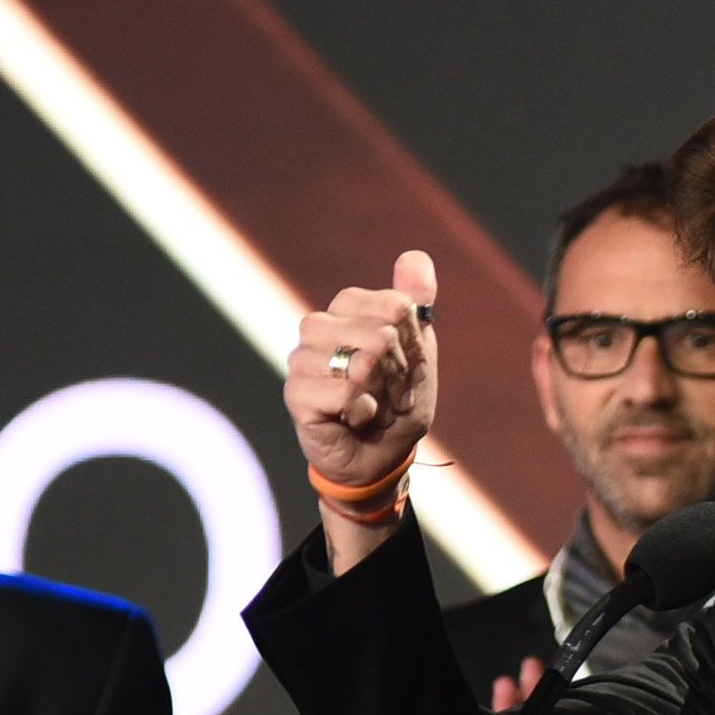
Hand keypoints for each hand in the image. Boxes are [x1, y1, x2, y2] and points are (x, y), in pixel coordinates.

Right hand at [283, 250, 440, 571]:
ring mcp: (302, 359)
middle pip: (378, 332)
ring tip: (373, 404)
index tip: (404, 365)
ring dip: (380, 391)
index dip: (410, 342)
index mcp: (346, 310)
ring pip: (359, 361)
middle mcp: (317, 328)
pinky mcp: (296, 394)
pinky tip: (359, 418)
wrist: (379, 458)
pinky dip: (362, 410)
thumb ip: (417, 304)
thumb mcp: (418, 351)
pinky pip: (343, 392)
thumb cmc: (396, 403)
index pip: (392, 306)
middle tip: (388, 392)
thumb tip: (415, 256)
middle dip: (398, 371)